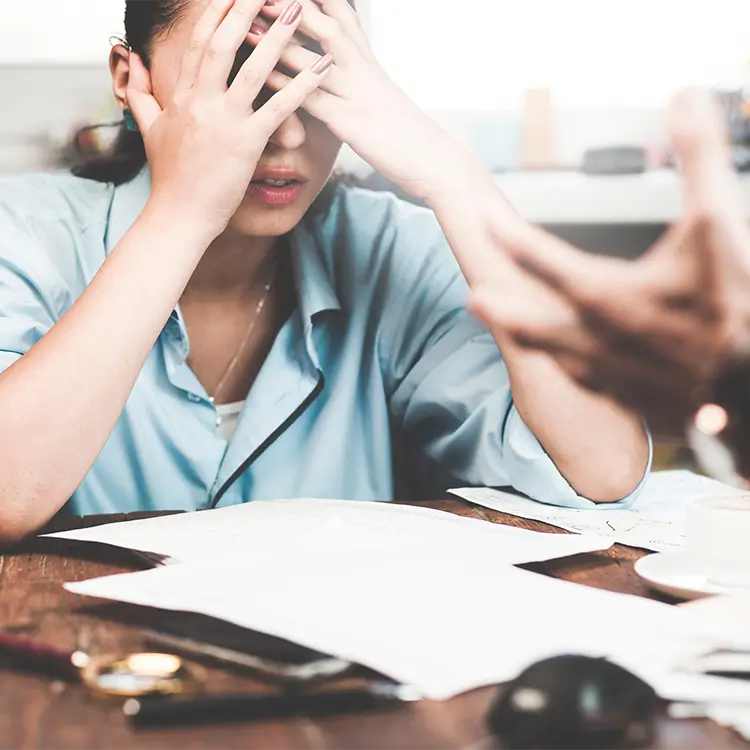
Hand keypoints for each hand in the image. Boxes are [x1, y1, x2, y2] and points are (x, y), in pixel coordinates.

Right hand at [126, 0, 332, 238]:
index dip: (217, 11)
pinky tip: (322, 68)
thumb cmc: (169, 177)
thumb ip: (140, 92)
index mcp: (183, 95)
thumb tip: (132, 62)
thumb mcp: (149, 128)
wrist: (179, 215)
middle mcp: (202, 101)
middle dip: (246, 7)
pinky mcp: (247, 144)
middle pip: (223, 42)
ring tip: (299, 9)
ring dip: (279, 36)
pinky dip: (303, 85)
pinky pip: (279, 108)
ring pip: (254, 69)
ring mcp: (224, 121)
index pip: (200, 41)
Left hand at [254, 0, 462, 199]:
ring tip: (247, 22)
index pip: (340, 11)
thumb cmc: (402, 130)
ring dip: (279, 38)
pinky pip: (313, 100)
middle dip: (292, 4)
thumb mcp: (378, 92)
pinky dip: (287, 86)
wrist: (432, 159)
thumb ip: (355, 71)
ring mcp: (356, 95)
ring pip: (314, 56)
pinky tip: (263, 77)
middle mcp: (362, 69)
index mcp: (367, 59)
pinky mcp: (350, 124)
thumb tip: (330, 60)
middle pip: (324, 22)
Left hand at [470, 89, 749, 435]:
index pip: (541, 258)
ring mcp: (605, 371)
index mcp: (604, 293)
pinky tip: (564, 358)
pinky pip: (582, 377)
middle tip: (473, 296)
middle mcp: (593, 336)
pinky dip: (567, 362)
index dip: (509, 235)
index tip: (486, 218)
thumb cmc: (735, 305)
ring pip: (552, 353)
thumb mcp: (718, 222)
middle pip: (529, 319)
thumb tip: (684, 95)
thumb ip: (698, 156)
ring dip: (527, 336)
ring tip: (514, 332)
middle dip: (501, 306)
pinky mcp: (623, 394)